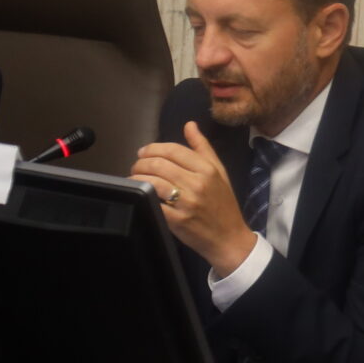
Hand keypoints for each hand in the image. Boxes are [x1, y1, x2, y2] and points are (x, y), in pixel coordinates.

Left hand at [131, 122, 257, 276]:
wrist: (229, 238)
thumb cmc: (223, 204)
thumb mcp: (220, 172)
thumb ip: (203, 148)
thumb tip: (189, 125)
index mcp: (208, 169)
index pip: (173, 150)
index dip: (153, 148)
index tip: (144, 152)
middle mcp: (198, 183)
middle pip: (159, 164)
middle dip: (141, 162)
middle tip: (136, 166)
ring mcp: (186, 202)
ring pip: (152, 181)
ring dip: (136, 177)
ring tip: (134, 179)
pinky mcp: (176, 219)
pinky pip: (152, 201)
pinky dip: (141, 195)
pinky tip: (139, 194)